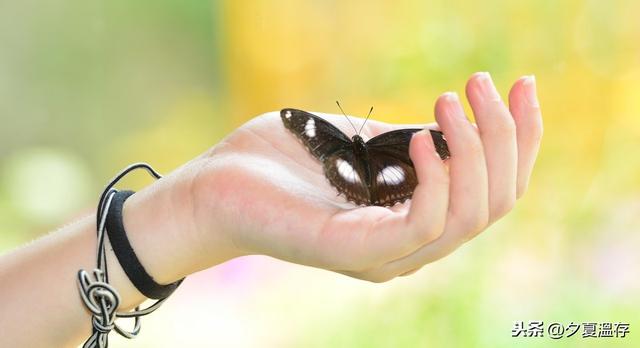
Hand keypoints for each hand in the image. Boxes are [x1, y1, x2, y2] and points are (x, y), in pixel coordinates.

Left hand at [141, 72, 541, 282]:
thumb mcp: (366, 145)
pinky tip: (422, 136)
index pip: (496, 192)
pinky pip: (423, 222)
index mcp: (417, 221)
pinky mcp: (354, 251)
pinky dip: (436, 177)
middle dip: (506, 137)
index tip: (524, 84)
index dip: (521, 139)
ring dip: (475, 150)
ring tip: (450, 99)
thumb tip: (462, 123)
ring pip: (471, 215)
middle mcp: (411, 246)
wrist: (217, 186)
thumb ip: (416, 144)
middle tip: (482, 82)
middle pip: (495, 203)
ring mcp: (385, 255)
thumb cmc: (289, 161)